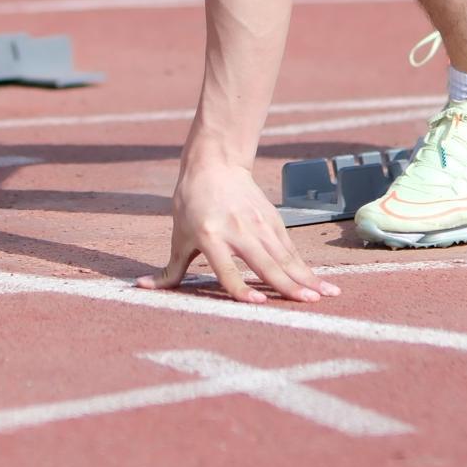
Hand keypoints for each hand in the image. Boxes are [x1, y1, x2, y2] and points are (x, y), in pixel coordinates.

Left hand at [136, 162, 339, 304]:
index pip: (227, 269)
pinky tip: (319, 281)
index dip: (242, 288)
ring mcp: (258, 223)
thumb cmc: (190, 202)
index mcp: (210, 235)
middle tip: (308, 303)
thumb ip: (169, 269)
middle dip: (287, 285)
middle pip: (265, 262)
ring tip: (325, 295)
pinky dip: (304, 266)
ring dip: (305, 277)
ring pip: (284, 255)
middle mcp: (237, 229)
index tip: (259, 304)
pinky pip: (289, 248)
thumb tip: (141, 288)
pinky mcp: (272, 219)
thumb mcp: (178, 234)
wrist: (215, 162)